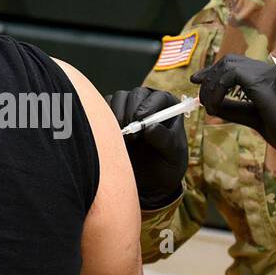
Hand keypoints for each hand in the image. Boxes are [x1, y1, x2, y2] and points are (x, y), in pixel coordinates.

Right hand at [107, 87, 188, 207]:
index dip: (149, 106)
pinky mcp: (111, 114)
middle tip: (130, 132)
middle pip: (136, 94)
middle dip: (131, 111)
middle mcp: (148, 102)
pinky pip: (104, 107)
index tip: (142, 120)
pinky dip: (104, 119)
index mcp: (169, 108)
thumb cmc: (165, 165)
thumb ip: (164, 140)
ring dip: (117, 116)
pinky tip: (112, 136)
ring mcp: (128, 107)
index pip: (159, 97)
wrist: (149, 180)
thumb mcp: (172, 155)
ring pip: (118, 99)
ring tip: (123, 138)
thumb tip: (151, 127)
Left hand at [190, 55, 275, 170]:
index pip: (236, 65)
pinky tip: (216, 106)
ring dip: (211, 84)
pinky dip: (217, 89)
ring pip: (228, 65)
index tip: (198, 82)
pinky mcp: (263, 83)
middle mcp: (268, 71)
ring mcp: (267, 74)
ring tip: (208, 104)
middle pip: (230, 61)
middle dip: (209, 74)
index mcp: (268, 78)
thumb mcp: (254, 119)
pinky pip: (230, 75)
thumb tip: (212, 106)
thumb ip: (235, 110)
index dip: (214, 71)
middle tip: (197, 89)